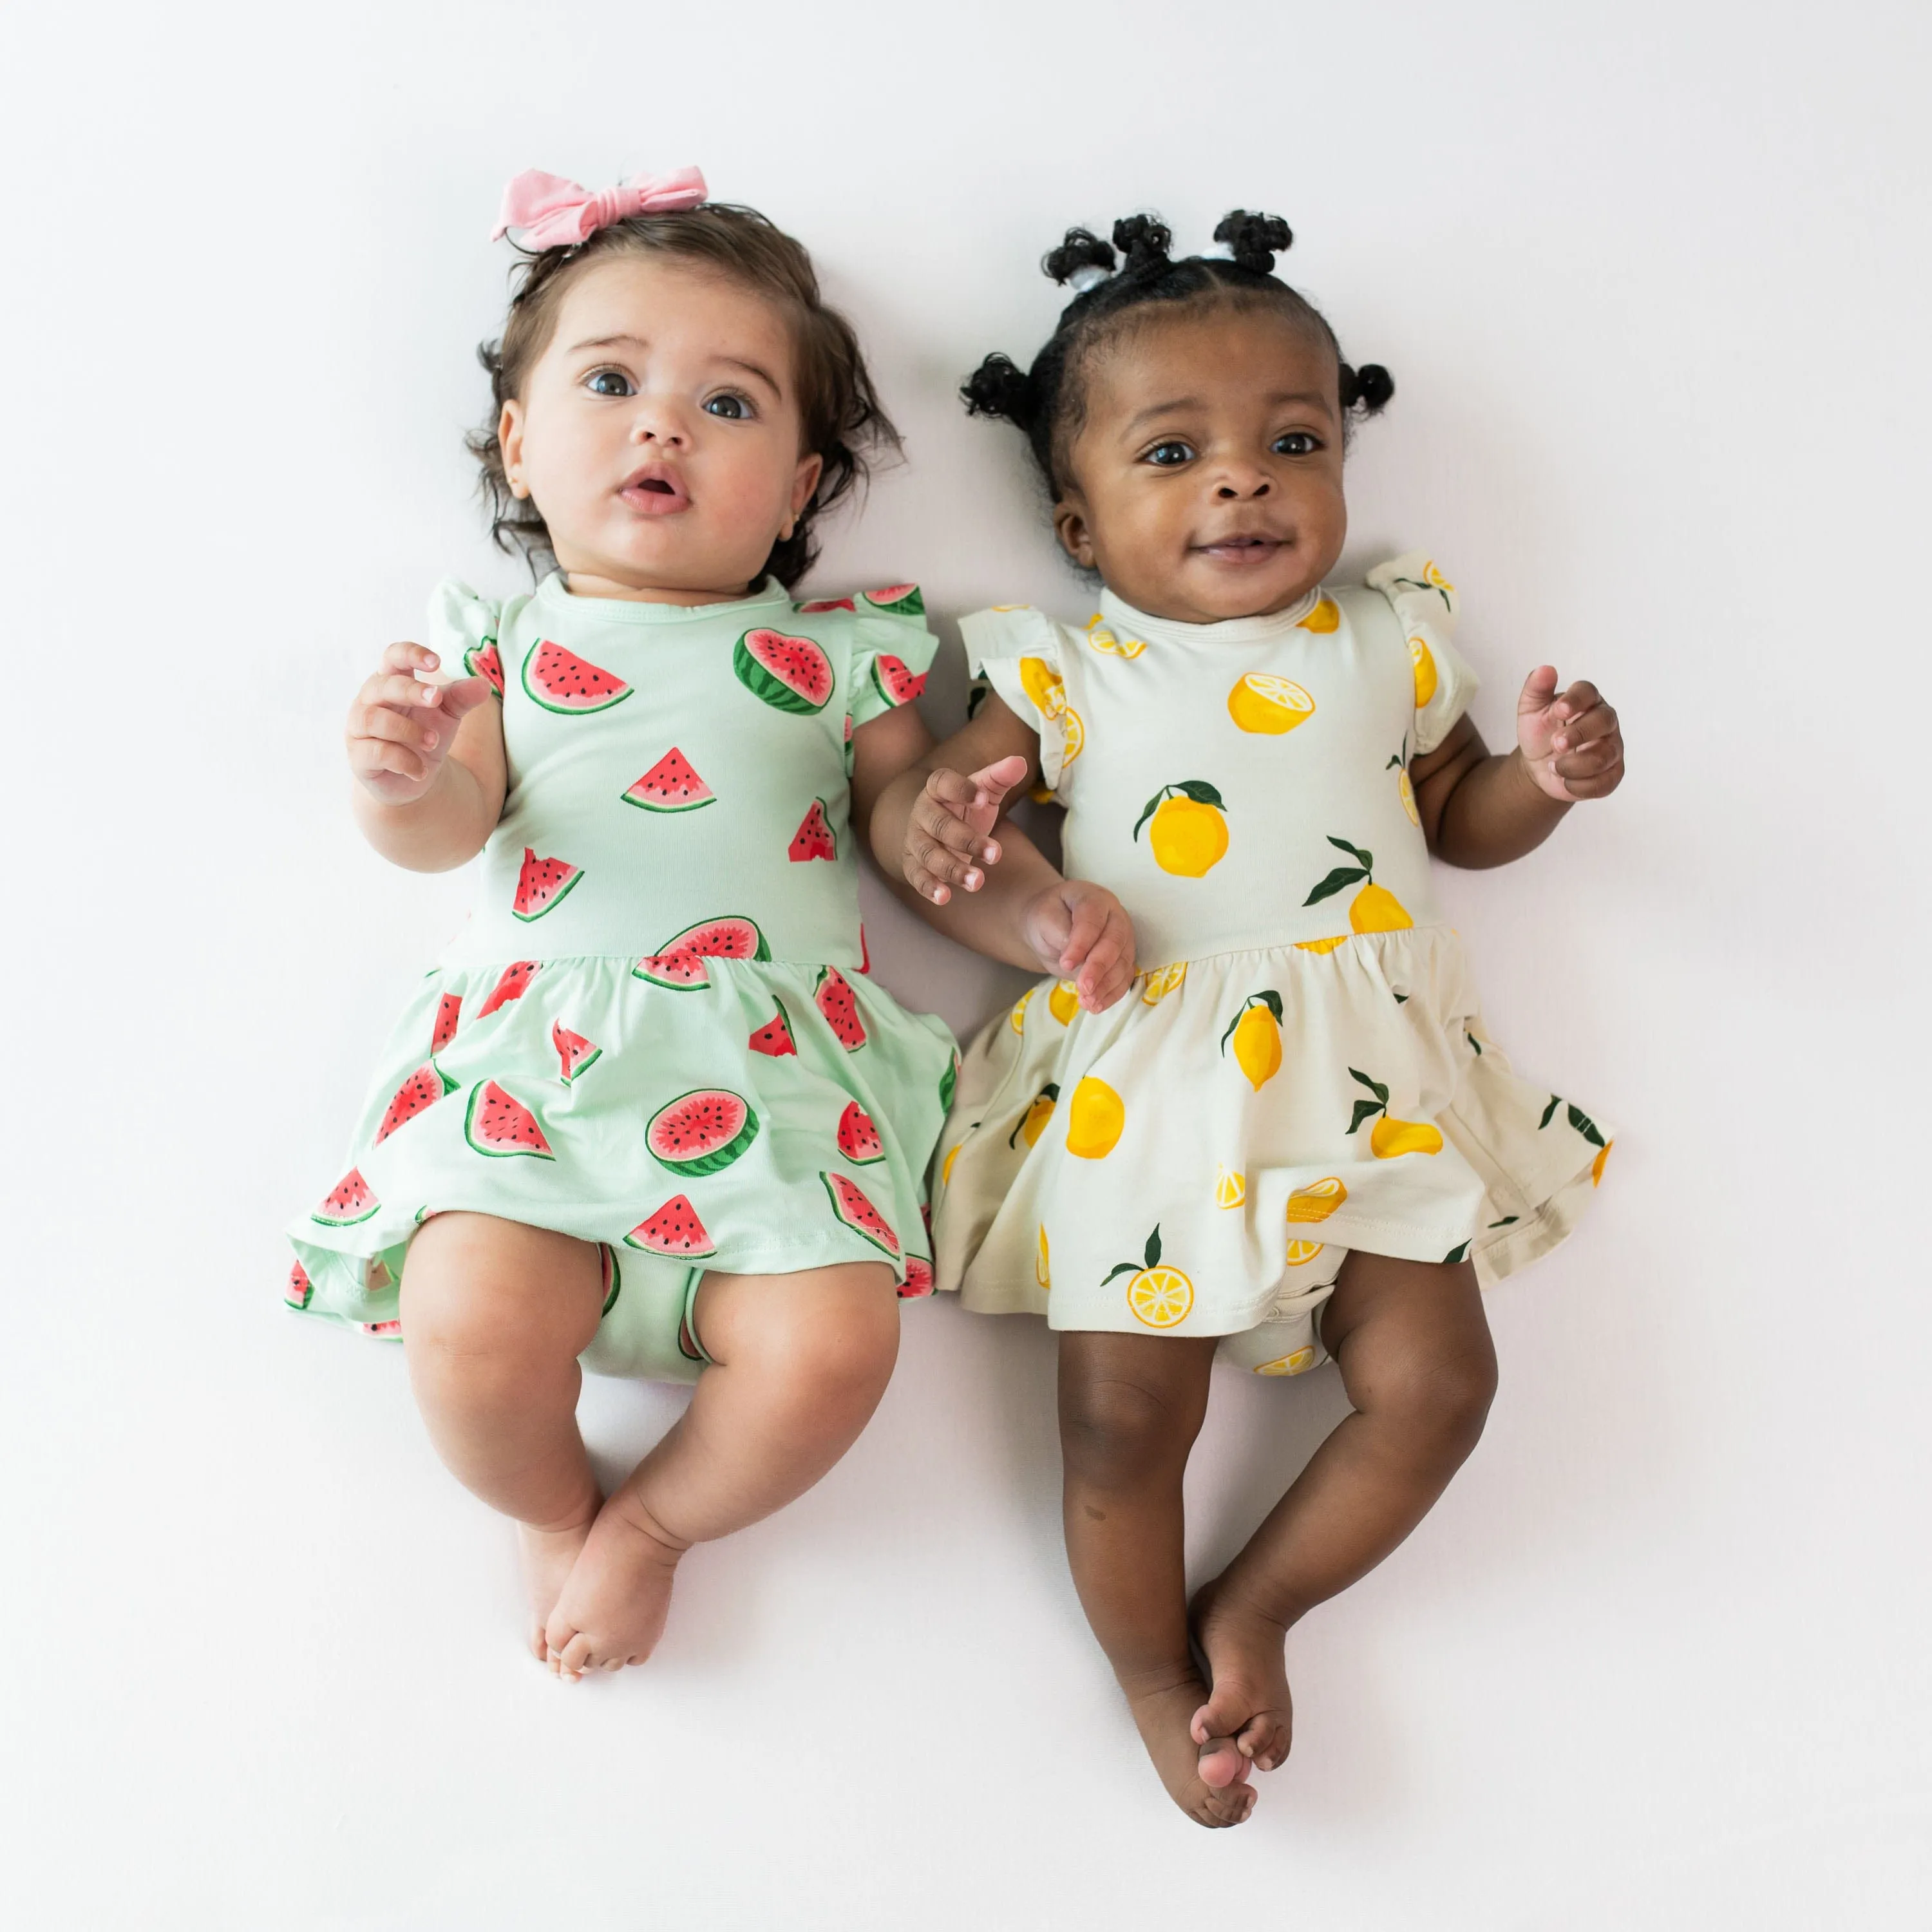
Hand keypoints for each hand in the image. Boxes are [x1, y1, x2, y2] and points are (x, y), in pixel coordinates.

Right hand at [347, 642, 494, 803]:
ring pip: (374, 719)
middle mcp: (369, 700)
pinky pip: (376, 753)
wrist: (416, 776)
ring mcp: (359, 728)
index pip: (392, 656)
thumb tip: (482, 685)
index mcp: (391, 681)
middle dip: (411, 691)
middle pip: (383, 686)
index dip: (410, 654)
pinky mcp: (358, 757)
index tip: (436, 663)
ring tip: (433, 741)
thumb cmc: (426, 734)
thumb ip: (461, 697)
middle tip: (437, 701)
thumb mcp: (448, 714)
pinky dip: (404, 761)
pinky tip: (421, 770)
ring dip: (408, 730)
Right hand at [902, 753, 1030, 903]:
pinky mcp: (913, 865)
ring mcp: (915, 840)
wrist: (931, 829)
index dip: (960, 789)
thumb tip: (1020, 762)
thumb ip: (999, 777)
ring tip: (978, 881)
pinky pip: (916, 876)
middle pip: (939, 825)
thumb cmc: (963, 808)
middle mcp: (922, 814)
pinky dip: (929, 887)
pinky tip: (944, 897)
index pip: (943, 783)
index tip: (982, 798)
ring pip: (929, 854)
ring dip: (952, 869)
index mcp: (937, 790)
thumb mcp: (982, 791)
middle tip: (995, 854)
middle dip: (967, 840)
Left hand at [1020, 879, 1136, 1011]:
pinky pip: (1124, 979)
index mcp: (1095, 899)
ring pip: (1123, 963)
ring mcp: (1123, 940)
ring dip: (1106, 986)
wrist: (1052, 927)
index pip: (1093, 920)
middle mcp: (1116, 917)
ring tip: (1087, 1002)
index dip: (1082, 943)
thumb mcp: (1044, 918)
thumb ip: (1058, 931)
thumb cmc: (1048, 917)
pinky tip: (1096, 1006)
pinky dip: (1111, 995)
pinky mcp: (1123, 961)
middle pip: (1114, 942)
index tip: (1066, 963)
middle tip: (1083, 988)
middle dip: (1099, 968)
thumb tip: (1076, 956)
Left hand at [1515, 667, 1624, 801]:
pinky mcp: (1613, 773)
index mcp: (1587, 701)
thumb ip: (1536, 689)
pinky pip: (1604, 782)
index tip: (1559, 711)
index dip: (1575, 700)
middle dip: (1578, 734)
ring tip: (1553, 766)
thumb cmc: (1540, 733)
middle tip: (1555, 744)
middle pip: (1604, 721)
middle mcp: (1605, 721)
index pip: (1588, 692)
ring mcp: (1613, 747)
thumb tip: (1545, 669)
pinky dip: (1579, 785)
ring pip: (1604, 755)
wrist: (1538, 767)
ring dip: (1573, 764)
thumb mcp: (1531, 711)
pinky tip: (1564, 780)